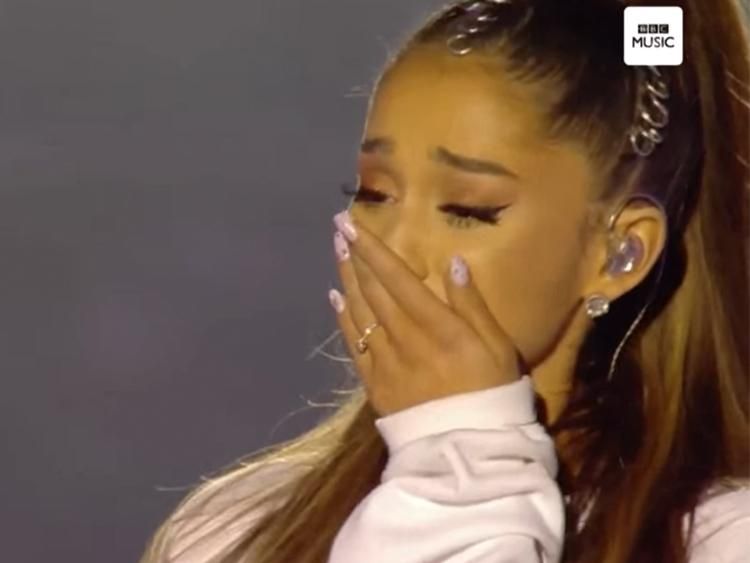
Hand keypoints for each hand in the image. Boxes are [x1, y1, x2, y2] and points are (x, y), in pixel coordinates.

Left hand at [329, 210, 522, 416]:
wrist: (468, 450)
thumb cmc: (492, 394)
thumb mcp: (497, 347)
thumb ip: (472, 304)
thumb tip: (454, 262)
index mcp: (438, 326)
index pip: (398, 278)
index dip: (373, 250)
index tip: (353, 226)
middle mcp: (405, 338)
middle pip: (373, 291)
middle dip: (355, 257)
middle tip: (338, 229)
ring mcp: (385, 362)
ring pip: (360, 312)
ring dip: (346, 280)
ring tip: (336, 253)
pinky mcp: (374, 384)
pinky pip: (353, 345)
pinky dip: (343, 319)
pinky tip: (335, 298)